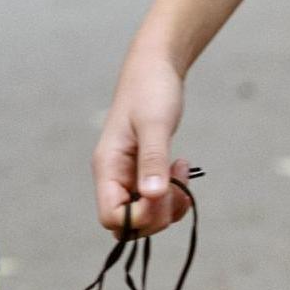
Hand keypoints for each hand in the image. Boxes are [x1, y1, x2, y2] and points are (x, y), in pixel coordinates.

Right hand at [93, 48, 192, 237]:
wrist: (155, 67)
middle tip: (177, 182)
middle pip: (129, 223)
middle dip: (158, 213)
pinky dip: (172, 194)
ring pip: (145, 215)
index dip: (140, 218)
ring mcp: (128, 176)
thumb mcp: (154, 124)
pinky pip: (155, 200)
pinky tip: (180, 168)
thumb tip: (152, 197)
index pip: (112, 217)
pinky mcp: (143, 172)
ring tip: (182, 170)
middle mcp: (113, 176)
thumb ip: (152, 160)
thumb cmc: (151, 89)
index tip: (163, 194)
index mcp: (107, 167)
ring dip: (168, 205)